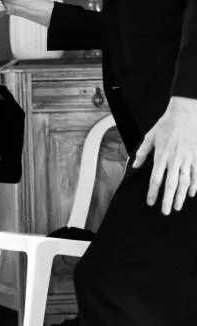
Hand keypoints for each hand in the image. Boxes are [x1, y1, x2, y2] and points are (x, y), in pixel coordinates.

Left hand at [132, 96, 196, 213]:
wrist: (185, 114)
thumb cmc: (166, 125)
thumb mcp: (149, 137)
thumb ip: (142, 153)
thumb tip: (135, 166)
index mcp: (161, 156)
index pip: (155, 179)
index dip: (152, 192)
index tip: (150, 203)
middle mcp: (174, 160)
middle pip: (170, 184)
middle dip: (167, 200)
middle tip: (166, 212)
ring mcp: (187, 159)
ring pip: (184, 182)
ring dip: (181, 196)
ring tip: (178, 207)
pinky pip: (196, 173)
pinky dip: (195, 185)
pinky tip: (191, 194)